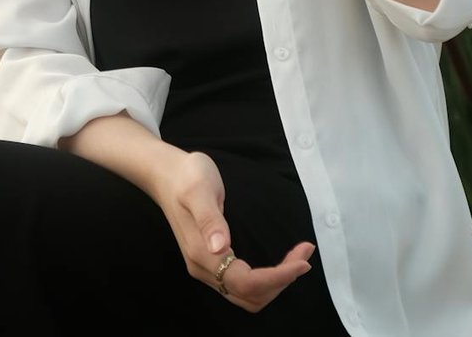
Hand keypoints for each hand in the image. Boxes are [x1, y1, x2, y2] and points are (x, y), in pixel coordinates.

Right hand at [150, 150, 315, 311]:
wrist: (167, 175)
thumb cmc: (187, 177)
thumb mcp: (199, 190)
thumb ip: (210, 220)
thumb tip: (222, 248)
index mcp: (201, 254)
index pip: (245, 282)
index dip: (277, 277)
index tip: (302, 261)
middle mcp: (203, 268)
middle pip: (249, 295)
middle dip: (281, 281)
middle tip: (304, 253)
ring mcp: (207, 267)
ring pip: (247, 294)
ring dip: (276, 282)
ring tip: (297, 257)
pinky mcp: (212, 261)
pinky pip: (243, 284)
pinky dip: (266, 279)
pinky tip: (280, 260)